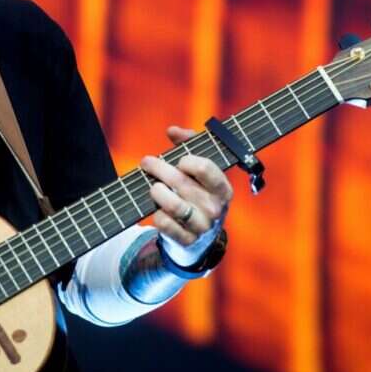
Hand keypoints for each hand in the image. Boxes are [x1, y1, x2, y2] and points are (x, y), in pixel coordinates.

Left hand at [142, 126, 233, 262]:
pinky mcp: (187, 240)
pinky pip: (165, 225)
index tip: (178, 159)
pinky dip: (157, 215)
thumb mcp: (201, 167)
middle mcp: (215, 208)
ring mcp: (202, 226)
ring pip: (173, 205)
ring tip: (152, 186)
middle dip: (159, 169)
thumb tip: (172, 131)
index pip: (204, 168)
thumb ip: (189, 143)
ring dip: (157, 191)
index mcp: (223, 188)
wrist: (201, 231)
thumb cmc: (199, 190)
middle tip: (147, 162)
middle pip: (181, 183)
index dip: (186, 160)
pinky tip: (156, 209)